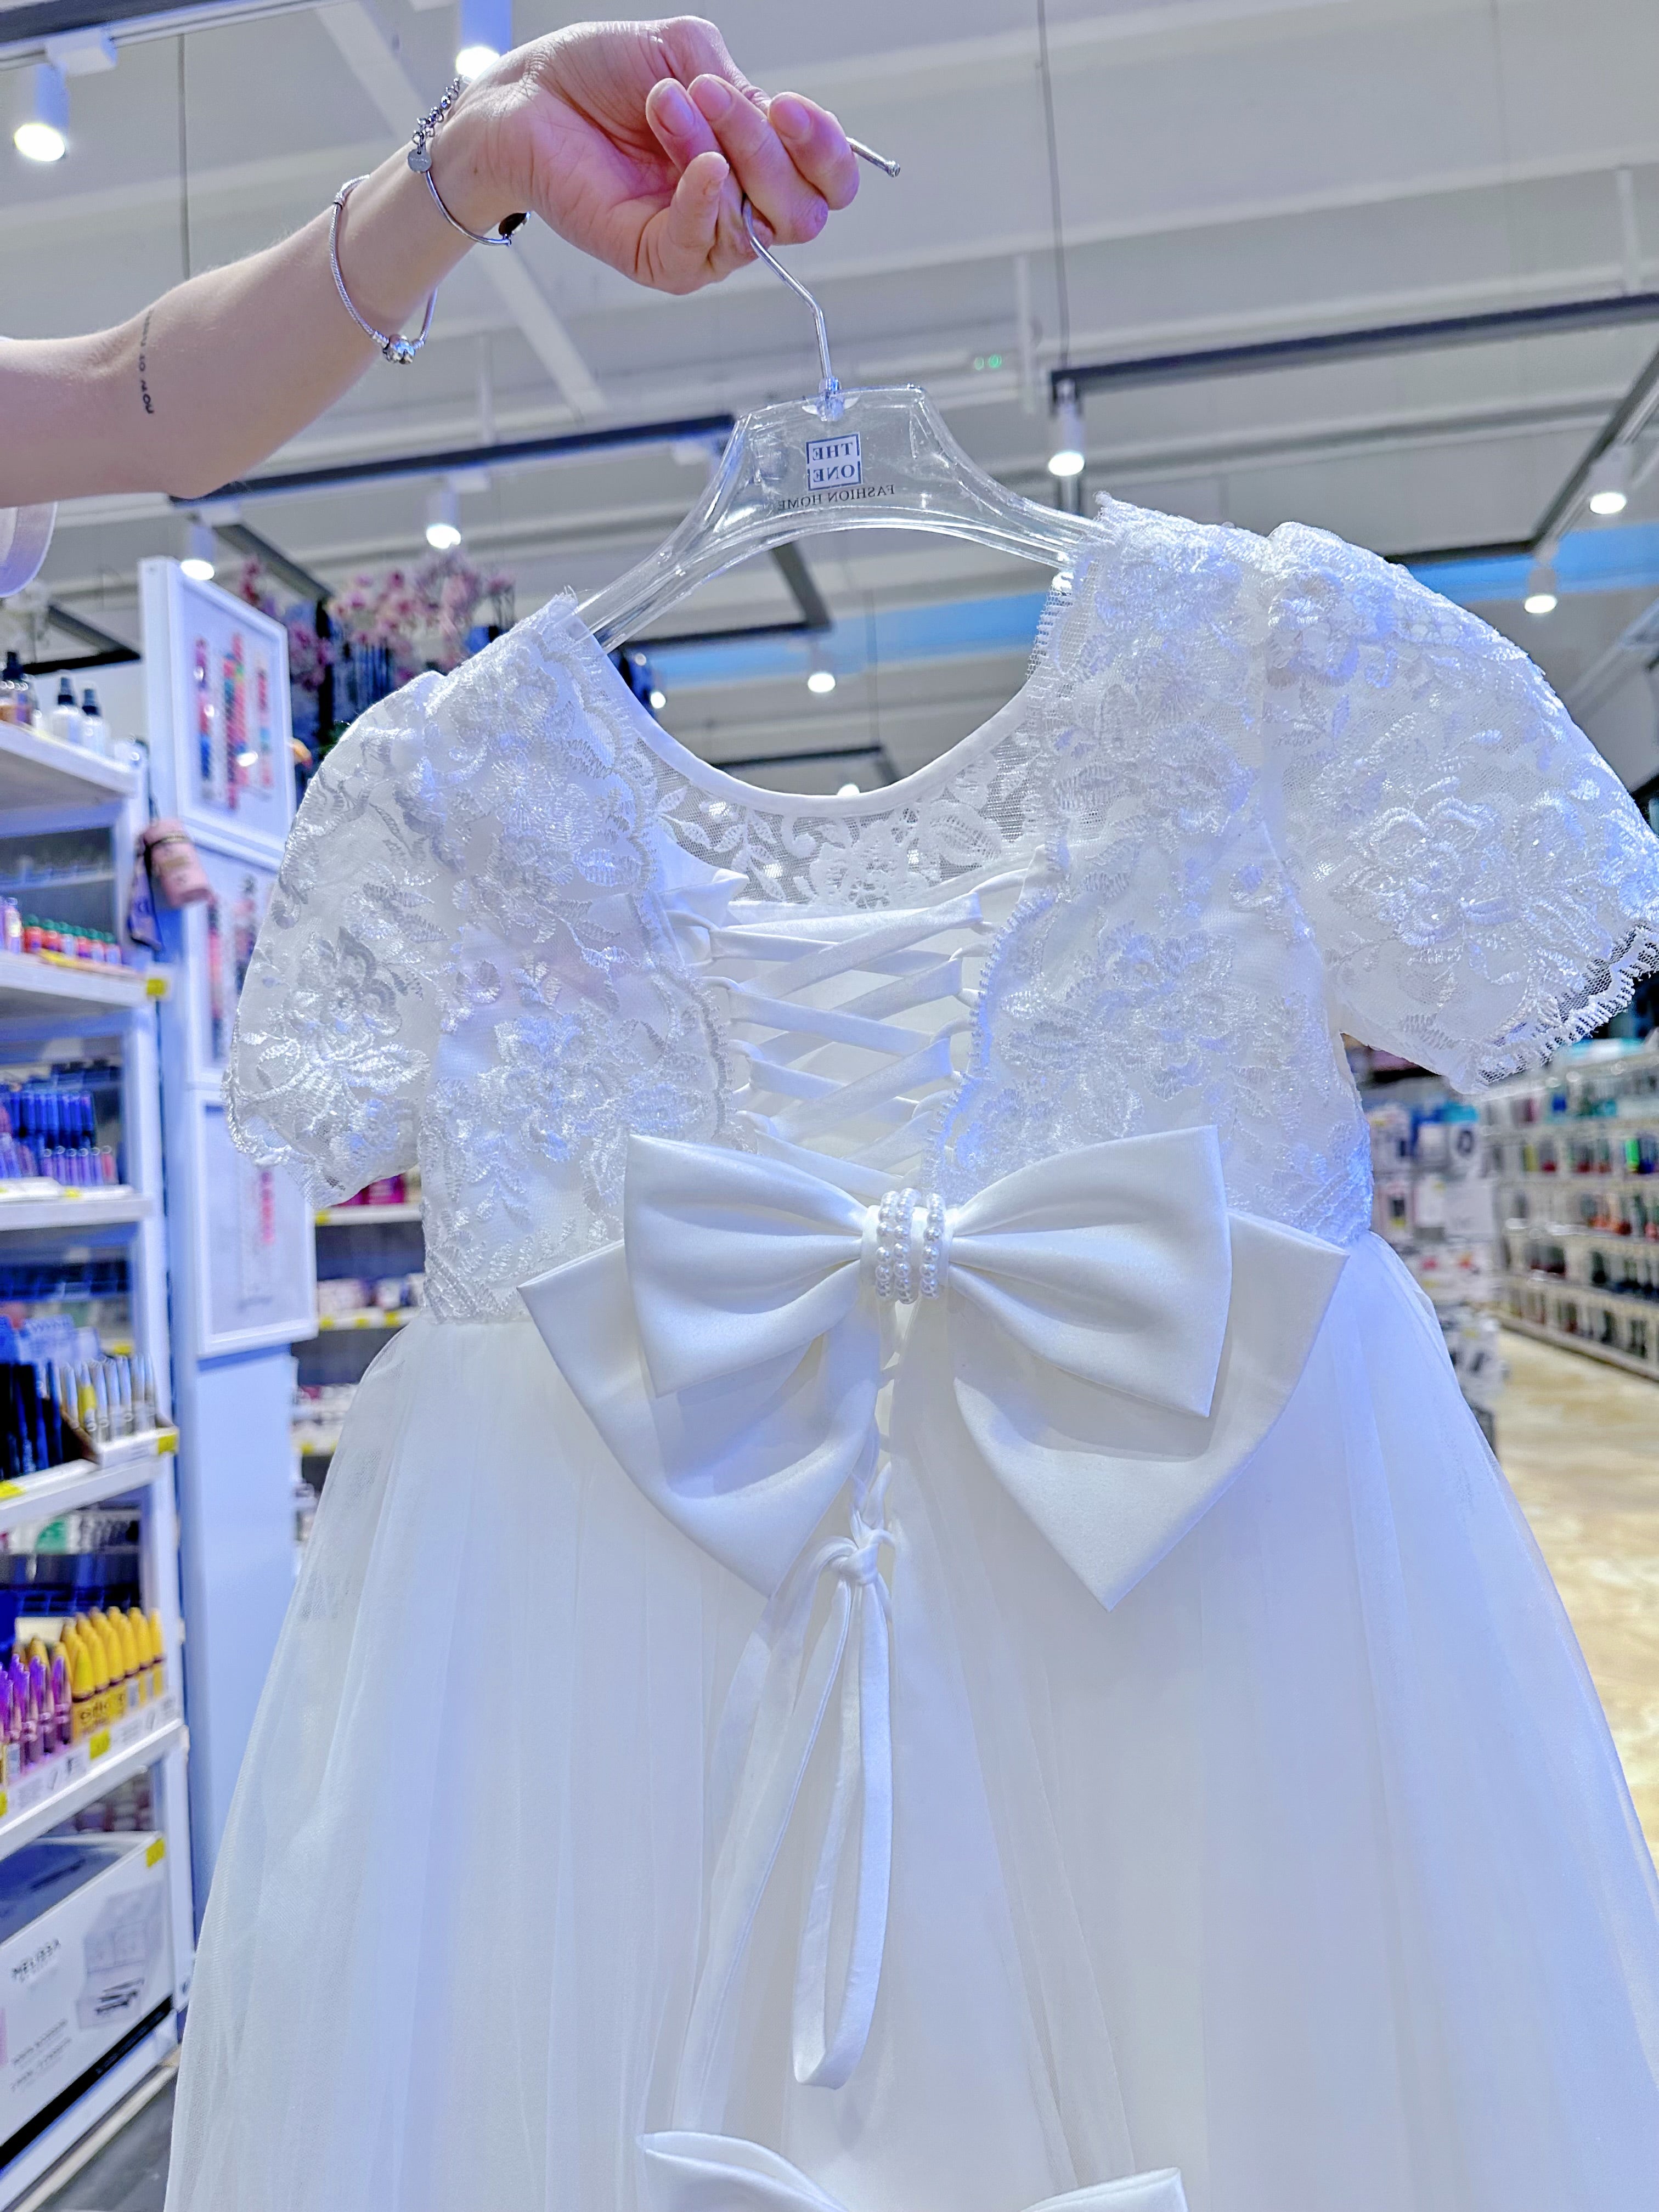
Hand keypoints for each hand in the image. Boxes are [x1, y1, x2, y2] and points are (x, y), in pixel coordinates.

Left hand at [446, 16, 859, 294]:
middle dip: (769, 148)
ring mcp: (700, 236)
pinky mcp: (658, 258)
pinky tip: (697, 164)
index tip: (791, 107)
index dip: (826, 149)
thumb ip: (741, 87)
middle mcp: (736, 203)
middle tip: (712, 94)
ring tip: (666, 103)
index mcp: (754, 155)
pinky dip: (706, 202)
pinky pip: (704, 249)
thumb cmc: (597, 74)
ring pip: (759, 226)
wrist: (526, 95)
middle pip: (804, 211)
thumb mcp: (685, 55)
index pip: (828, 181)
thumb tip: (774, 124)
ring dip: (724, 152)